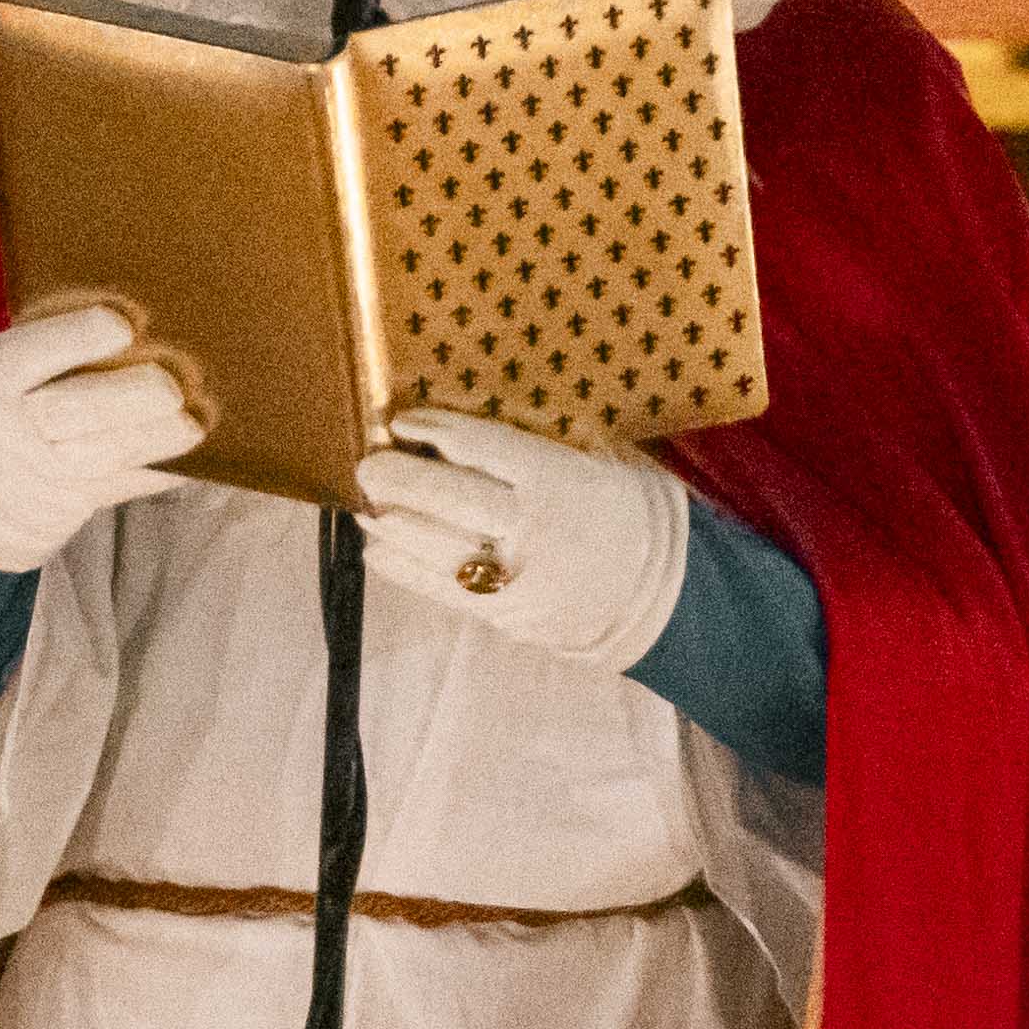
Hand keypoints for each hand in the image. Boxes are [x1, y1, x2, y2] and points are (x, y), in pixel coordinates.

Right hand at [0, 299, 209, 574]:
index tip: (122, 323)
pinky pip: (126, 485)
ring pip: (102, 457)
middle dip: (123, 398)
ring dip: (155, 439)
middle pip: (65, 412)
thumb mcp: (2, 366)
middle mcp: (7, 426)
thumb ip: (52, 344)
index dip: (75, 338)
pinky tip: (198, 455)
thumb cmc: (10, 397)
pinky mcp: (75, 501)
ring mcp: (41, 472)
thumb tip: (144, 320)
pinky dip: (163, 469)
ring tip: (195, 423)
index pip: (29, 353)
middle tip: (171, 387)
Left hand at [352, 408, 692, 673]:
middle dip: (400, 481)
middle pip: (451, 500)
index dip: (436, 432)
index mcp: (561, 480)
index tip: (404, 421)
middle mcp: (534, 529)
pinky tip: (378, 551)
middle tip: (369, 465)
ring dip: (393, 527)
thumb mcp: (602, 458)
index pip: (484, 448)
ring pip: (437, 550)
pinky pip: (443, 591)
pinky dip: (403, 570)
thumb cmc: (626, 509)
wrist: (663, 593)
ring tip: (365, 507)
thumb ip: (545, 439)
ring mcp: (519, 578)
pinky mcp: (508, 614)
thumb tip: (476, 414)